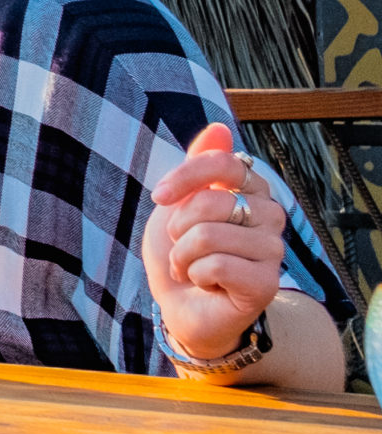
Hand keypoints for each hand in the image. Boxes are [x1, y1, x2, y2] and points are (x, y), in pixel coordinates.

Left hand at [141, 122, 283, 363]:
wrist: (182, 305)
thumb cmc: (181, 251)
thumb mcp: (178, 203)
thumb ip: (197, 166)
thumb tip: (219, 127)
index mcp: (251, 190)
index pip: (225, 163)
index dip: (186, 176)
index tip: (159, 195)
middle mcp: (270, 216)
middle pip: (212, 202)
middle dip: (178, 227)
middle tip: (181, 246)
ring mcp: (273, 250)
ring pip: (208, 236)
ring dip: (183, 255)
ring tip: (192, 267)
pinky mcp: (267, 283)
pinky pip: (216, 265)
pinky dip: (195, 274)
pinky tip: (205, 283)